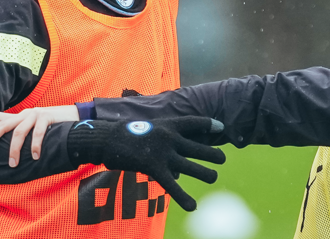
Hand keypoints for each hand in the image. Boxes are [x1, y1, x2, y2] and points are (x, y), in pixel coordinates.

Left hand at [0, 105, 78, 166]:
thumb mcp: (36, 129)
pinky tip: (35, 156)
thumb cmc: (54, 127)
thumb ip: (25, 137)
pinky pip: (37, 133)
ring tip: (13, 164)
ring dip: (14, 150)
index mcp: (19, 117)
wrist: (76, 117)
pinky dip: (35, 146)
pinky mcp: (47, 117)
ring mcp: (35, 115)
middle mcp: (24, 114)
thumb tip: (13, 155)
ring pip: (18, 132)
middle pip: (2, 125)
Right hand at [68, 117, 225, 210]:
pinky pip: (173, 186)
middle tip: (222, 159)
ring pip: (191, 166)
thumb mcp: (147, 127)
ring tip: (214, 177)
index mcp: (168, 125)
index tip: (220, 128)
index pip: (194, 123)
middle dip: (213, 154)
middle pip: (198, 147)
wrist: (107, 138)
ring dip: (206, 173)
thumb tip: (172, 149)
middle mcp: (170, 138)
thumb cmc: (125, 133)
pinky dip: (184, 198)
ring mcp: (163, 153)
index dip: (209, 125)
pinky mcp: (154, 168)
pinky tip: (192, 206)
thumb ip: (161, 135)